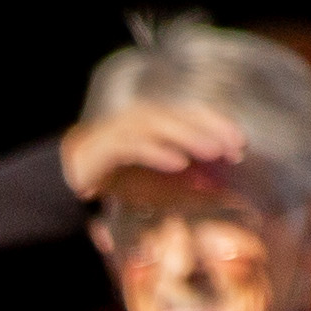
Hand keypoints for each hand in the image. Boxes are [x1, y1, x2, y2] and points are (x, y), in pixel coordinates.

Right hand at [59, 94, 255, 198]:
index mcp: (157, 125)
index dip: (218, 127)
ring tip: (212, 150)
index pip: (193, 118)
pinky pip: (135, 145)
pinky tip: (177, 162)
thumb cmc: (119, 182)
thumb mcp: (162, 190)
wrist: (68, 183)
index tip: (242, 146)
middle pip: (181, 117)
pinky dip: (157, 152)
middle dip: (210, 129)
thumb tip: (223, 192)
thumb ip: (189, 189)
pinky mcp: (104, 145)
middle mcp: (142, 120)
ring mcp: (122, 130)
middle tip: (234, 145)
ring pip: (161, 126)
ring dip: (189, 136)